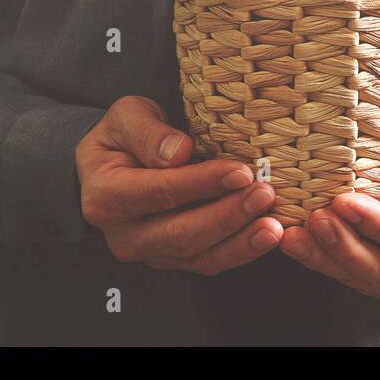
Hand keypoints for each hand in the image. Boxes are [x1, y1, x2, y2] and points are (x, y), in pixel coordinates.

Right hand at [76, 95, 282, 273]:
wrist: (110, 167)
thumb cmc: (120, 138)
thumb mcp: (125, 117)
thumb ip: (147, 132)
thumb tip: (179, 152)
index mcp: (106, 196)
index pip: (159, 193)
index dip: (201, 184)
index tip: (240, 172)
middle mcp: (124, 234)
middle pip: (180, 233)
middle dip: (227, 216)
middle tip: (265, 195)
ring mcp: (148, 252)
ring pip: (198, 256)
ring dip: (240, 241)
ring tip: (273, 225)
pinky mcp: (171, 259)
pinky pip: (208, 262)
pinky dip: (240, 251)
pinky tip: (267, 235)